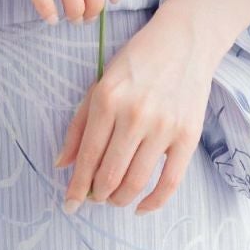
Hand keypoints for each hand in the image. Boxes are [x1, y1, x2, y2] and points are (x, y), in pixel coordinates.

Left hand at [53, 0, 213, 213]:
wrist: (184, 41)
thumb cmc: (137, 62)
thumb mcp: (100, 84)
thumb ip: (79, 125)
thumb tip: (61, 165)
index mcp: (107, 99)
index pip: (87, 156)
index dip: (75, 187)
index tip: (68, 205)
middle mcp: (134, 115)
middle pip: (110, 175)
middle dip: (96, 195)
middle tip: (93, 198)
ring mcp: (164, 127)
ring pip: (135, 182)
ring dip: (119, 200)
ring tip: (113, 198)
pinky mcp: (188, 136)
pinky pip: (170, 182)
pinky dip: (153, 203)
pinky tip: (140, 208)